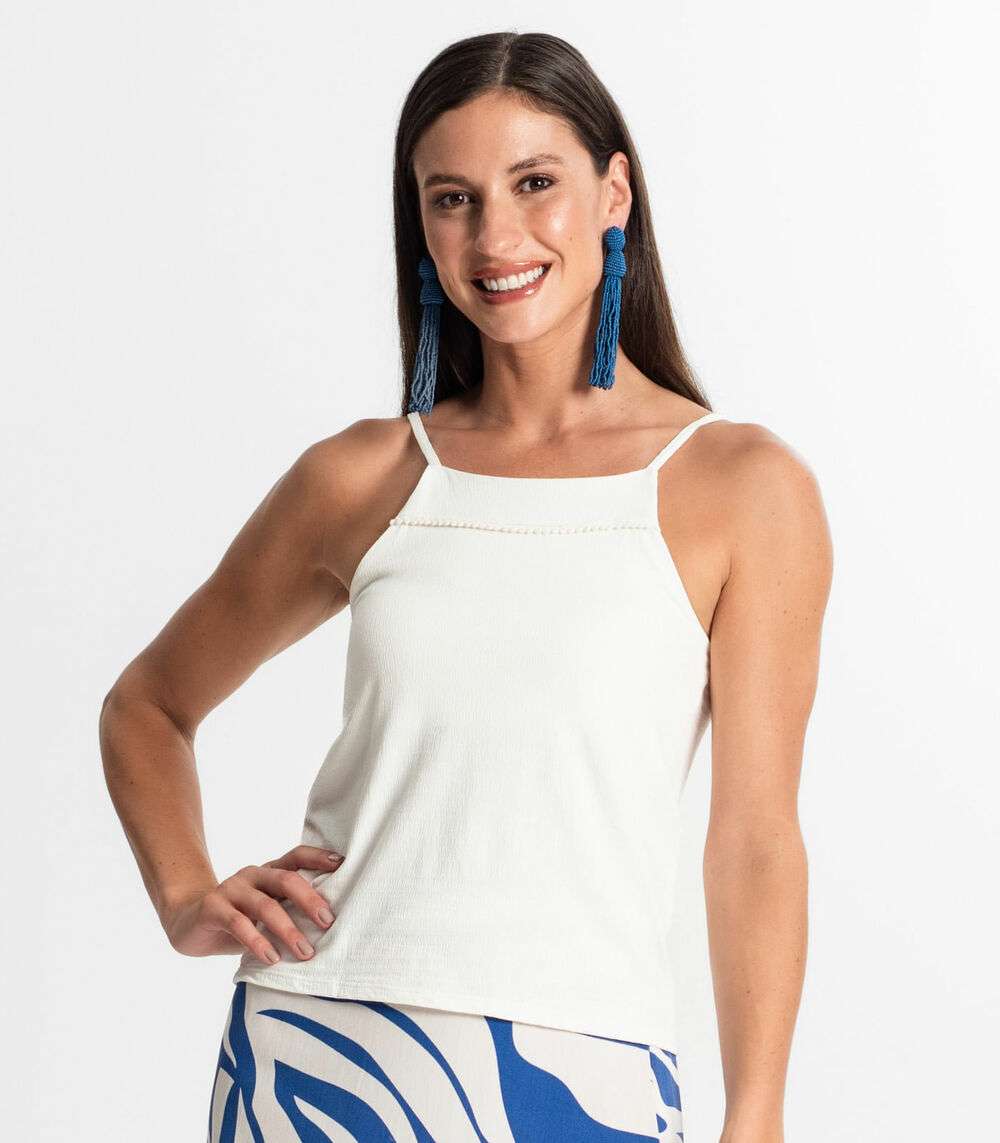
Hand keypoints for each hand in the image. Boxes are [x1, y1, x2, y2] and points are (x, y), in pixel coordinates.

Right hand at [161, 844, 344, 963]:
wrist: (187, 923)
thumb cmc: (238, 920)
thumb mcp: (265, 913)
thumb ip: (288, 912)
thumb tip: (329, 930)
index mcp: (269, 871)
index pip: (296, 856)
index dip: (318, 857)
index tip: (342, 863)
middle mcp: (252, 875)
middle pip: (286, 880)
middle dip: (310, 900)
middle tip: (328, 921)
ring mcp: (231, 888)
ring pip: (265, 905)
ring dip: (288, 930)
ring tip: (305, 952)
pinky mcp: (213, 907)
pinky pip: (239, 924)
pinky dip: (258, 942)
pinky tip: (272, 958)